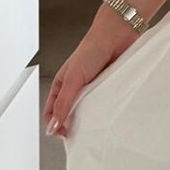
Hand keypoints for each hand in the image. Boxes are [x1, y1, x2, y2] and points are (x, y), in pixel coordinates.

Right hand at [42, 16, 139, 138]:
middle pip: (71, 115)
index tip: (63, 135)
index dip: (54, 125)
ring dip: (91, 118)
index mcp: (62, 85)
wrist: (118, 35)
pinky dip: (106, 111)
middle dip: (74, 125)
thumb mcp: (73, 78)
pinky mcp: (108, 90)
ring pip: (89, 113)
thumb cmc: (92, 48)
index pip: (52, 112)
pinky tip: (108, 113)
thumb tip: (53, 125)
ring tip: (94, 123)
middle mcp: (77, 89)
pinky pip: (105, 106)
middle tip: (80, 134)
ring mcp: (93, 90)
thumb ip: (63, 103)